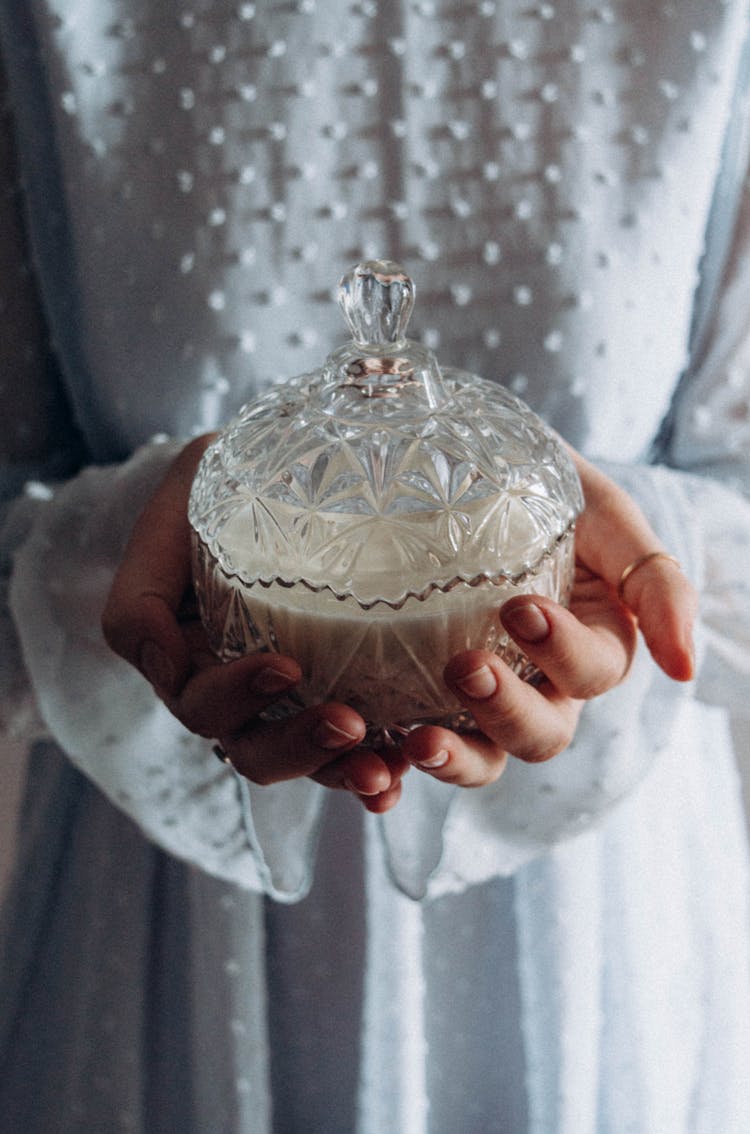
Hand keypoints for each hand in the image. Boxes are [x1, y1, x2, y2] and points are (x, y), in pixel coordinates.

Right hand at [101, 437, 407, 812]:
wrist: (269, 472)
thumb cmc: (208, 494)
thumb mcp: (165, 523)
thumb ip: (141, 595)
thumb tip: (164, 661)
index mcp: (189, 664)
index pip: (204, 707)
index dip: (237, 698)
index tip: (284, 666)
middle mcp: (239, 695)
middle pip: (257, 752)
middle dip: (299, 747)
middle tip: (348, 723)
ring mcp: (292, 699)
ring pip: (311, 761)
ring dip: (346, 772)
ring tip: (386, 769)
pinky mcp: (345, 688)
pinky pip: (359, 743)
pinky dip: (383, 761)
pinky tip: (410, 760)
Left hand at [399, 450, 697, 786]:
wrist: (460, 465)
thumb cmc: (545, 487)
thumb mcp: (607, 516)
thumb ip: (654, 580)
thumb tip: (685, 669)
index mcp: (590, 647)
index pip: (590, 674)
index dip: (563, 654)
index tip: (521, 607)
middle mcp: (540, 684)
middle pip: (539, 734)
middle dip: (506, 711)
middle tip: (466, 668)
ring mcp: (477, 696)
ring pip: (480, 756)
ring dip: (452, 759)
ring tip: (415, 741)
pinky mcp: (414, 694)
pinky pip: (406, 748)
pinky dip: (389, 770)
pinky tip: (366, 766)